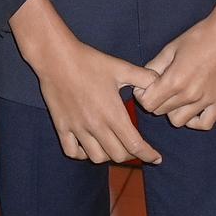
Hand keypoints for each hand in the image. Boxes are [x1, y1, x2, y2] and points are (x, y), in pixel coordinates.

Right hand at [13, 0, 161, 164]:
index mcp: (113, 113)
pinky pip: (72, 152)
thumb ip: (143, 77)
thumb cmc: (89, 61)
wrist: (56, 57)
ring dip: (108, 156)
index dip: (148, 155)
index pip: (135, 145)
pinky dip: (82, 154)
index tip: (156, 158)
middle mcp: (96, 125)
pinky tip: (88, 146)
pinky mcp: (61, 126)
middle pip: (118, 156)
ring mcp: (77, 128)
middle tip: (134, 147)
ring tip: (112, 146)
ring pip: (96, 157)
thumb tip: (159, 82)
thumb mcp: (120, 67)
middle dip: (131, 154)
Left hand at [138, 0, 215, 129]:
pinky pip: (204, 124)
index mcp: (174, 80)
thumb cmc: (199, 37)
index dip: (142, 95)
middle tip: (160, 87)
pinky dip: (194, 120)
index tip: (145, 87)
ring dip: (172, 110)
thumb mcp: (170, 48)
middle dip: (155, 100)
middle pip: (161, 112)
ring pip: (179, 120)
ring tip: (176, 96)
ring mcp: (206, 101)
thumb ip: (155, 66)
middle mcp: (189, 95)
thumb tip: (143, 80)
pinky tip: (191, 108)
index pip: (148, 103)